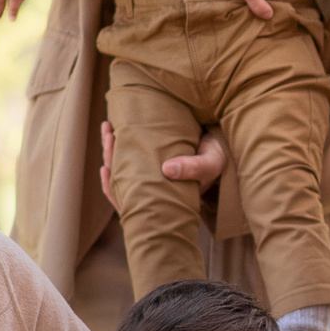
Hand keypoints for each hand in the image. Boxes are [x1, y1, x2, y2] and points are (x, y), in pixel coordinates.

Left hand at [100, 122, 230, 209]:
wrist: (223, 145)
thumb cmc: (216, 158)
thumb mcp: (209, 164)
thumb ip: (192, 168)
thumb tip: (166, 169)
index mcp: (163, 197)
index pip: (130, 202)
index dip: (114, 188)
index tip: (106, 168)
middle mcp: (154, 187)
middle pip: (122, 181)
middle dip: (109, 159)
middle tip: (108, 136)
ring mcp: (152, 173)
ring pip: (123, 166)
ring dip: (111, 148)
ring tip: (107, 128)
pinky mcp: (154, 157)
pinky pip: (130, 156)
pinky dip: (119, 145)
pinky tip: (112, 134)